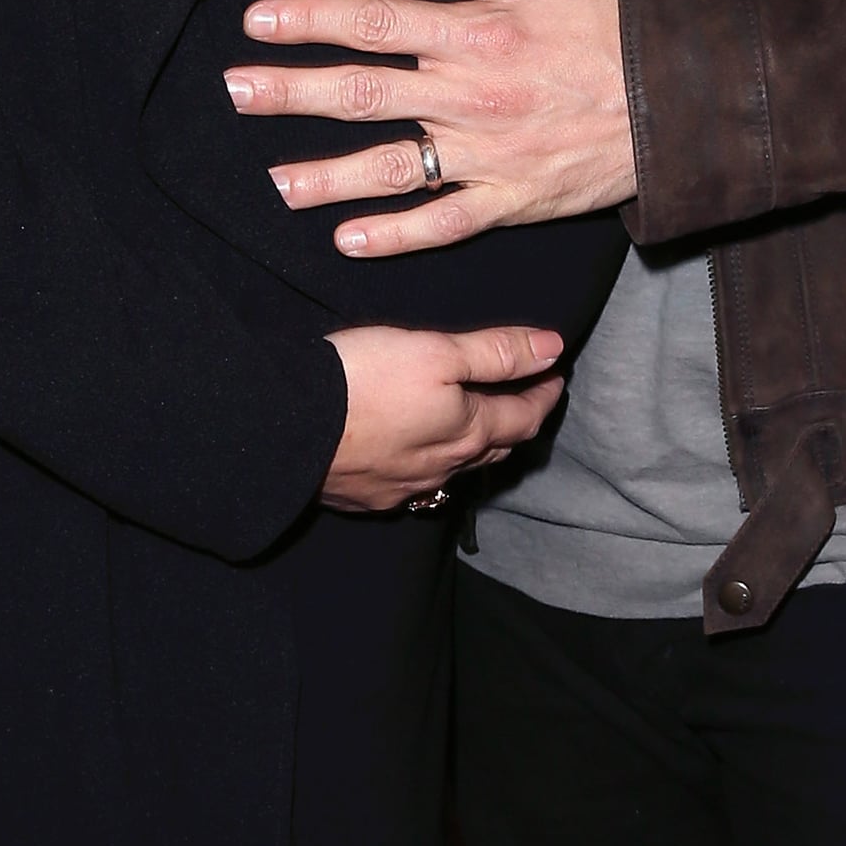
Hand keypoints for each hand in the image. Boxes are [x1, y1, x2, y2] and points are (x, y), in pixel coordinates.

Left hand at [225, 0, 636, 259]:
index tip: (258, 21)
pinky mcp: (512, 198)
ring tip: (275, 181)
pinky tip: (346, 237)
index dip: (311, 19)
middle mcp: (472, 94)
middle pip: (363, 94)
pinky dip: (394, 234)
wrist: (689, 100)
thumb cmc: (628, 18)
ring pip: (391, 168)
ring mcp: (489, 153)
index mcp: (479, 30)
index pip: (375, 22)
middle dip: (292, 92)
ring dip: (326, 176)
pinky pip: (443, 222)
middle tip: (235, 91)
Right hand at [322, 322, 565, 512]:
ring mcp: (402, 488)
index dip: (544, 395)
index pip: (522, 418)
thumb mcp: (437, 351)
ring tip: (477, 429)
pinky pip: (411, 485)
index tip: (556, 377)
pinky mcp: (366, 496)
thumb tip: (555, 348)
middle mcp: (441, 469)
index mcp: (467, 432)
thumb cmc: (367, 380)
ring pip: (452, 471)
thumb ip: (495, 352)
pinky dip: (427, 466)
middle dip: (514, 424)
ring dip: (472, 449)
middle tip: (525, 402)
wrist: (289, 428)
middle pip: (492, 450)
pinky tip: (414, 456)